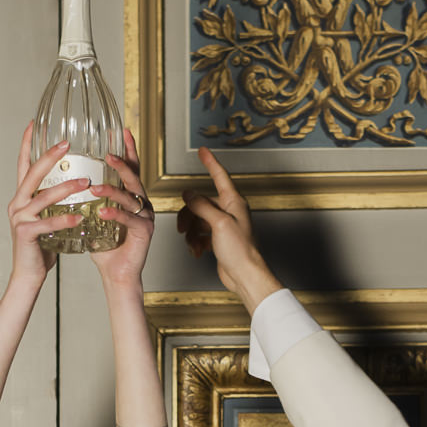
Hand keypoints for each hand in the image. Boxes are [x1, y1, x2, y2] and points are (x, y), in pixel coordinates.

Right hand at [7, 124, 68, 290]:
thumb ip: (54, 204)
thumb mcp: (47, 219)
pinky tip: (79, 217)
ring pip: (43, 198)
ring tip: (86, 182)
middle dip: (50, 157)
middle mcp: (17, 203)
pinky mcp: (25, 234)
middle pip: (32, 174)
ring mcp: (19, 218)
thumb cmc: (41, 248)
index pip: (23, 165)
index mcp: (21, 197)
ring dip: (66, 188)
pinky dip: (64, 220)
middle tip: (67, 144)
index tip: (33, 122)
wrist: (28, 274)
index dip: (26, 143)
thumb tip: (74, 186)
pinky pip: (47, 224)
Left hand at [88, 130, 154, 289]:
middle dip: (122, 163)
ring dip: (112, 190)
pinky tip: (103, 213)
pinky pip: (129, 219)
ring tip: (95, 187)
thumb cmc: (106, 248)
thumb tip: (67, 181)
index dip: (128, 149)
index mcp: (131, 197)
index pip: (131, 168)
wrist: (116, 275)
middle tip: (108, 154)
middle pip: (133, 177)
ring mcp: (146, 217)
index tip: (121, 131)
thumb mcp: (94, 218)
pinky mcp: (145, 232)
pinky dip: (115, 215)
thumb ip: (88, 200)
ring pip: (131, 197)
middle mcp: (142, 203)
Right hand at [177, 146, 280, 311]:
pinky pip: (200, 234)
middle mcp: (229, 211)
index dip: (210, 163)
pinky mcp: (218, 240)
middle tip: (182, 229)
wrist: (245, 276)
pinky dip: (196, 242)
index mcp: (233, 202)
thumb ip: (201, 206)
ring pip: (197, 220)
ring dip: (191, 233)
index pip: (219, 176)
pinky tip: (197, 252)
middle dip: (189, 216)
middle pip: (200, 203)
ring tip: (193, 246)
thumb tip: (188, 193)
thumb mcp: (218, 223)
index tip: (203, 151)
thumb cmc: (240, 250)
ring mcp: (223, 226)